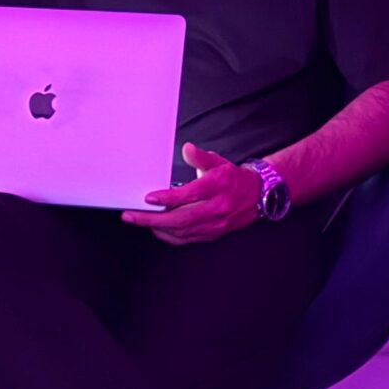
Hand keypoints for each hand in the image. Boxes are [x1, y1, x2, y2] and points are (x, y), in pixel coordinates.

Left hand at [123, 143, 262, 244]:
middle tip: (132, 216)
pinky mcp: (213, 234)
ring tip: (139, 221)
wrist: (257, 196)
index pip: (189, 195)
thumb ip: (200, 157)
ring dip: (158, 228)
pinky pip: (187, 239)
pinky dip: (169, 236)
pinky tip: (157, 230)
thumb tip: (186, 149)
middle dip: (153, 219)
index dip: (168, 198)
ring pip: (182, 232)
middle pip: (181, 219)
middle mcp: (217, 207)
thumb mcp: (218, 161)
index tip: (149, 198)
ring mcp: (215, 224)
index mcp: (217, 186)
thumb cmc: (233, 178)